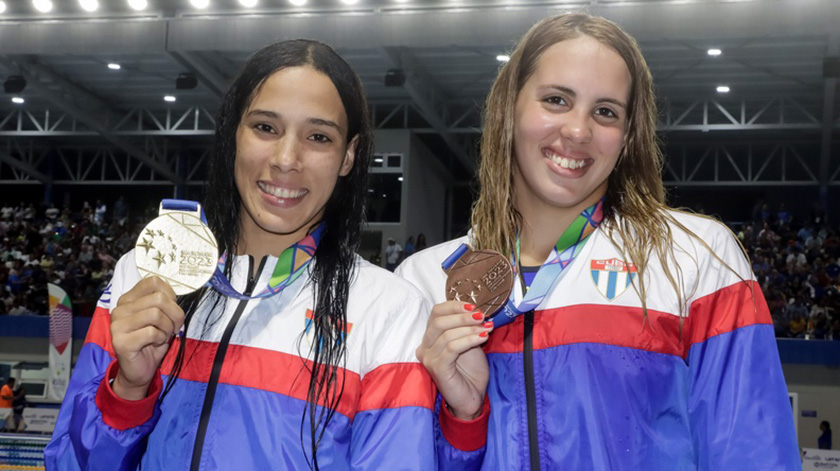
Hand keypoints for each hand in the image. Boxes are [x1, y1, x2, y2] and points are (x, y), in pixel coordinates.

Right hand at [110, 276, 183, 399]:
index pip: (153, 281)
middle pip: (159, 298)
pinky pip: (152, 332)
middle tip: (173, 327)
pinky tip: (156, 344)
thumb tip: (173, 297)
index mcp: (128, 299)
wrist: (139, 370)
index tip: (172, 309)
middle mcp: (120, 309)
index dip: (170, 294)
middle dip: (175, 314)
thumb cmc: (151, 342)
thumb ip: (163, 303)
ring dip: (167, 327)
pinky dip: (161, 339)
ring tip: (163, 335)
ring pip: (156, 314)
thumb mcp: (160, 317)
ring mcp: (118, 325)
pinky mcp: (121, 341)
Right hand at [416, 301, 492, 419]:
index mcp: (430, 338)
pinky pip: (452, 348)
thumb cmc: (470, 371)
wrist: (472, 397)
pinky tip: (483, 338)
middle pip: (439, 322)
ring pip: (446, 334)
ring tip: (487, 328)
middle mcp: (425, 347)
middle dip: (463, 317)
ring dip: (470, 328)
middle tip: (482, 317)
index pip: (436, 313)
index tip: (473, 306)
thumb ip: (467, 327)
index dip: (454, 306)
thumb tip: (478, 311)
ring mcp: (429, 358)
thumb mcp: (469, 342)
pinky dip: (469, 340)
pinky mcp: (437, 368)